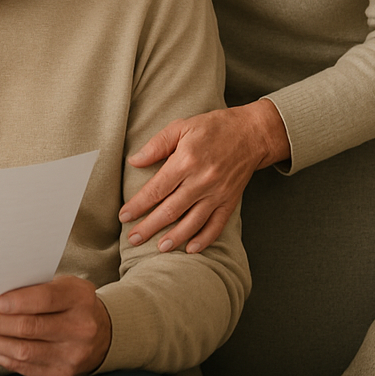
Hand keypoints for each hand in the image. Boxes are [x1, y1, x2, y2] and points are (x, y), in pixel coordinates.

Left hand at [0, 275, 110, 375]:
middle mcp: (80, 328)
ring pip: (24, 352)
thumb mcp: (63, 285)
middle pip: (31, 328)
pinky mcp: (61, 375)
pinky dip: (2, 357)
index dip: (19, 301)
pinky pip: (25, 368)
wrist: (101, 334)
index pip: (46, 299)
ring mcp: (72, 356)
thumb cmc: (71, 302)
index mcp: (80, 298)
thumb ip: (35, 288)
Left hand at [120, 100, 290, 253]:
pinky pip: (216, 225)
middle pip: (171, 210)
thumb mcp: (181, 127)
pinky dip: (204, 239)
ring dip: (174, 237)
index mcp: (186, 161)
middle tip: (133, 239)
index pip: (157, 189)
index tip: (124, 216)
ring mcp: (217, 193)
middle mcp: (201, 180)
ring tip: (159, 248)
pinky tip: (190, 249)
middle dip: (149, 226)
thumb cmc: (212, 128)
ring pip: (192, 222)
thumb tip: (134, 161)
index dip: (139, 204)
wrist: (250, 134)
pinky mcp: (230, 201)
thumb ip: (157, 145)